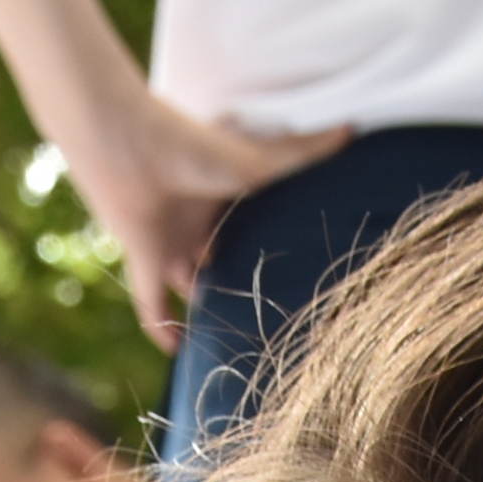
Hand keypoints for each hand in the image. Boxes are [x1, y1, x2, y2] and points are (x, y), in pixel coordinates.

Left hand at [77, 90, 349, 344]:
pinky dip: (161, 329)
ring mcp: (169, 243)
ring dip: (203, 304)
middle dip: (235, 277)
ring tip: (231, 335)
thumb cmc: (193, 146)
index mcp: (223, 196)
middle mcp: (196, 222)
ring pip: (188, 283)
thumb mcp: (261, 162)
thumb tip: (353, 128)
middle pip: (218, 257)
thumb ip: (305, 152)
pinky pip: (152, 306)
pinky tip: (178, 352)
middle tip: (269, 307)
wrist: (129, 146)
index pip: (248, 225)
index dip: (268, 241)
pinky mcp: (144, 261)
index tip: (297, 262)